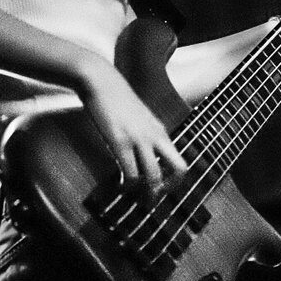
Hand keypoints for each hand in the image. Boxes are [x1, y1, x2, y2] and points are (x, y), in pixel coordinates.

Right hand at [77, 58, 188, 190]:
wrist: (101, 81)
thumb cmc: (115, 98)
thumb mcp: (138, 116)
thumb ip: (144, 133)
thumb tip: (141, 153)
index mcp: (160, 130)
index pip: (179, 162)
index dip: (174, 180)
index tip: (161, 188)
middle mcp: (156, 136)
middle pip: (178, 169)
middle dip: (168, 189)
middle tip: (153, 199)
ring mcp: (140, 139)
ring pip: (154, 176)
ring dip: (146, 193)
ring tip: (136, 199)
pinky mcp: (121, 142)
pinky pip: (130, 173)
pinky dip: (127, 185)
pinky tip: (120, 187)